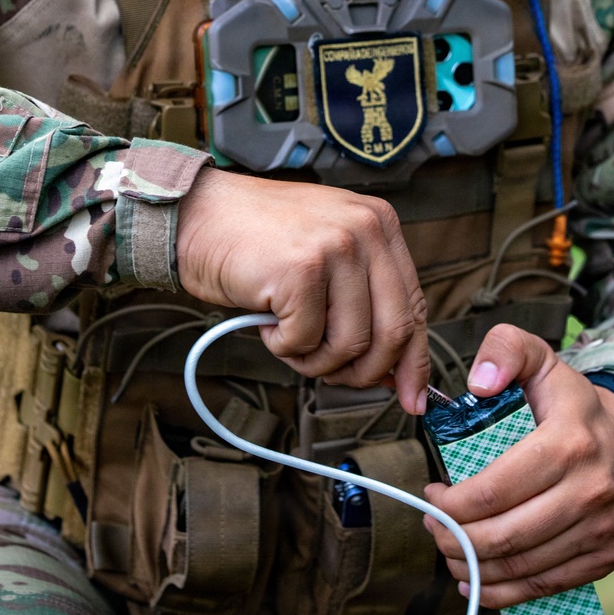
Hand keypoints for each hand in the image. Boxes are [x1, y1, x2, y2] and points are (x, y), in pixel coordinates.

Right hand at [176, 169, 428, 414]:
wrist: (198, 216)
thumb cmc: (258, 240)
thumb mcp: (327, 254)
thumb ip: (362, 300)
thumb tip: (393, 371)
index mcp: (381, 223)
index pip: (415, 305)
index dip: (414, 361)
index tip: (411, 398)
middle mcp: (366, 229)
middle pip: (394, 331)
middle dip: (364, 372)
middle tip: (332, 375)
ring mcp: (335, 246)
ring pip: (351, 344)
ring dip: (316, 359)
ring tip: (288, 336)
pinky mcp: (302, 270)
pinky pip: (306, 340)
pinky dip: (283, 346)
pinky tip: (267, 320)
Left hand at [423, 324, 613, 604]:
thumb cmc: (566, 399)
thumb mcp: (537, 357)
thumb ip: (504, 350)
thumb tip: (479, 382)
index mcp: (570, 443)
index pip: (494, 491)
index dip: (452, 504)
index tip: (432, 496)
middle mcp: (592, 490)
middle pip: (504, 537)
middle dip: (454, 540)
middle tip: (434, 528)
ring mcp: (604, 528)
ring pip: (522, 567)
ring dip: (474, 568)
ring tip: (450, 550)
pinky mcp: (608, 556)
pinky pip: (547, 586)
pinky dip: (506, 592)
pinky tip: (478, 579)